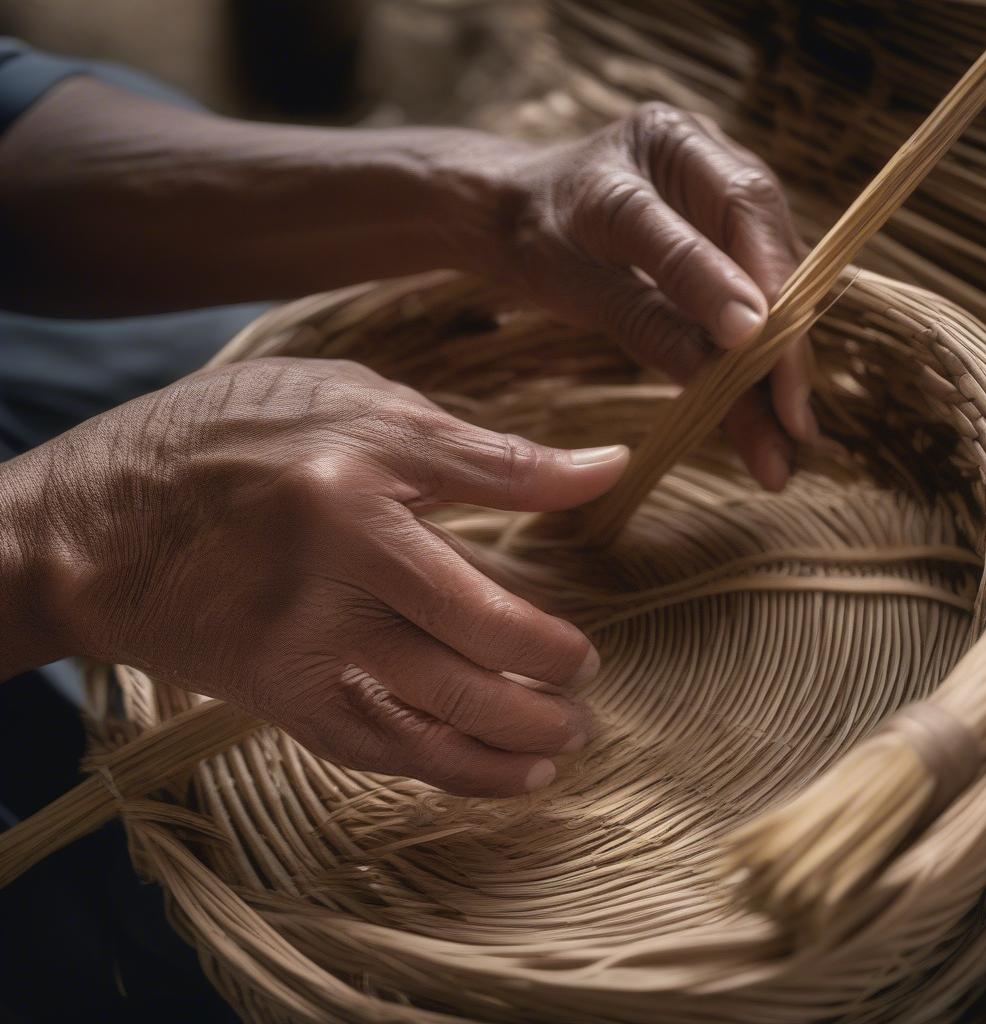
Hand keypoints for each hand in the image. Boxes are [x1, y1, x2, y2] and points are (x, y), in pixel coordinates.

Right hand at [8, 358, 628, 795]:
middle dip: (554, 658)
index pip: (498, 473)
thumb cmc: (214, 442)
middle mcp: (341, 547)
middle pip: (484, 621)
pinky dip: (453, 770)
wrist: (89, 525)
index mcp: (358, 457)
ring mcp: (308, 629)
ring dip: (521, 731)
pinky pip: (384, 744)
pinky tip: (504, 775)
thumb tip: (571, 459)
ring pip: (443, 701)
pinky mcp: (279, 691)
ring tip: (567, 739)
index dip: (571, 481)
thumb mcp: (331, 399)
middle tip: (586, 671)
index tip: (615, 476)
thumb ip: (448, 436)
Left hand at [449, 104, 813, 489]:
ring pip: (774, 265)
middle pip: (766, 237)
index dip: (747, 284)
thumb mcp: (574, 285)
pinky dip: (765, 345)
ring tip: (791, 433)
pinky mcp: (730, 221)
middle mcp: (705, 148)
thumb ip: (649, 320)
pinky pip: (760, 283)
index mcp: (657, 142)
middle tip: (794, 421)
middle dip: (784, 334)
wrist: (519, 207)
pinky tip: (773, 405)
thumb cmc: (535, 241)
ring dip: (785, 351)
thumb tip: (725, 371)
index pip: (723, 213)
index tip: (758, 350)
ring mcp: (723, 180)